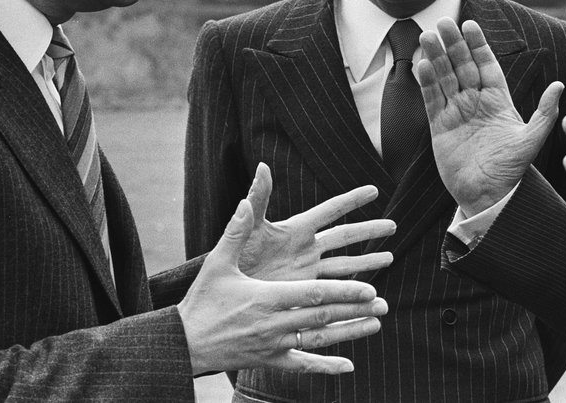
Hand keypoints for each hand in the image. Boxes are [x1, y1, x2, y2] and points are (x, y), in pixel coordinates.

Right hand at [179, 196, 388, 375]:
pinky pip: (302, 364)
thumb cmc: (202, 299)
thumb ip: (236, 230)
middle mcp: (274, 321)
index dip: (344, 291)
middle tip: (382, 303)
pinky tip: (348, 366)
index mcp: (267, 296)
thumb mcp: (218, 262)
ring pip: (319, 338)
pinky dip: (325, 366)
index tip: (368, 288)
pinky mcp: (269, 359)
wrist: (183, 342)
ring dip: (349, 332)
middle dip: (354, 309)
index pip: (314, 293)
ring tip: (377, 325)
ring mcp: (273, 343)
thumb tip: (245, 199)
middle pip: (322, 314)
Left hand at [238, 162, 394, 279]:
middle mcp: (307, 247)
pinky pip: (336, 287)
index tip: (374, 190)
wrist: (228, 290)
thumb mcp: (250, 227)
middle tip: (394, 226)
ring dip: (368, 260)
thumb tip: (262, 166)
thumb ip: (259, 198)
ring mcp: (308, 270)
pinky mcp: (307, 291)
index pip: (331, 210)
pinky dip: (354, 288)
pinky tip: (370, 291)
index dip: (352, 200)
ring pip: (346, 263)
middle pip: (345, 236)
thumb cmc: (235, 256)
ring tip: (391, 257)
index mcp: (296, 228)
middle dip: (370, 231)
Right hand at [416, 17, 562, 216]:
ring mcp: (457, 113)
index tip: (469, 24)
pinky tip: (422, 63)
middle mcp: (476, 102)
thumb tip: (560, 86)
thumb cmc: (512, 170)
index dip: (477, 45)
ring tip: (427, 35)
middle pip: (462, 66)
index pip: (486, 64)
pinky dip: (427, 82)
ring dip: (436, 57)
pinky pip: (432, 99)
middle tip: (444, 21)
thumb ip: (545, 113)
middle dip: (453, 44)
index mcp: (498, 100)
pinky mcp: (440, 127)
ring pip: (444, 78)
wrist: (489, 196)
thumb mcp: (532, 140)